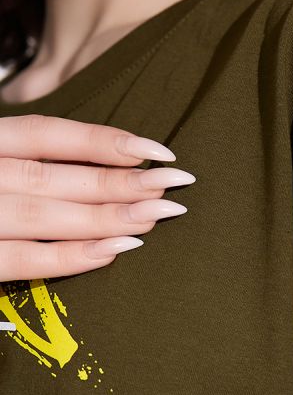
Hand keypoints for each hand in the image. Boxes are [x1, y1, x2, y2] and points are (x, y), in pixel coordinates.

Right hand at [0, 114, 193, 281]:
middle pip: (52, 177)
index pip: (45, 134)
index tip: (158, 151)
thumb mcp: (1, 162)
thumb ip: (33, 159)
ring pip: (43, 216)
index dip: (102, 140)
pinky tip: (115, 250)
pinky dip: (70, 256)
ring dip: (105, 217)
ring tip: (155, 215)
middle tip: (173, 183)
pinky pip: (23, 260)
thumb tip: (115, 160)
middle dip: (119, 182)